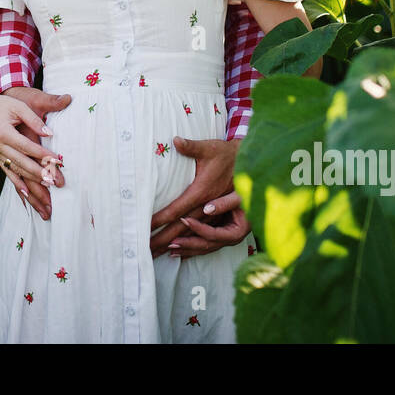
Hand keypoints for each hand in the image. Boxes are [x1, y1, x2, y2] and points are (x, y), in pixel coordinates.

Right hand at [1, 86, 69, 219]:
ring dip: (31, 186)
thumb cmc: (3, 105)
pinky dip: (18, 186)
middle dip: (40, 175)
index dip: (43, 154)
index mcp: (3, 132)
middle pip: (22, 163)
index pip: (27, 146)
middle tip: (56, 183)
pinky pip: (9, 175)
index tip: (58, 162)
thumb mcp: (19, 106)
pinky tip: (27, 197)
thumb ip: (34, 120)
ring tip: (45, 197)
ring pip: (16, 173)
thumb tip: (49, 134)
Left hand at [149, 136, 243, 257]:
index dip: (160, 220)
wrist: (249, 161)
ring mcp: (217, 215)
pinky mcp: (221, 218)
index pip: (177, 210)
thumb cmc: (227, 154)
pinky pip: (207, 237)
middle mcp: (209, 207)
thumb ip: (192, 146)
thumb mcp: (210, 148)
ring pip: (197, 238)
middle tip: (146, 250)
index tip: (145, 227)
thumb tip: (176, 140)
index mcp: (203, 192)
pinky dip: (193, 246)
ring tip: (160, 253)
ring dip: (179, 247)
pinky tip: (180, 251)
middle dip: (164, 240)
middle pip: (184, 229)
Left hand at [166, 191, 248, 258]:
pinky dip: (191, 247)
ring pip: (204, 248)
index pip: (214, 234)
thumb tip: (206, 209)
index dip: (198, 228)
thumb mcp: (239, 197)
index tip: (184, 219)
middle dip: (188, 245)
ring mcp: (226, 240)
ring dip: (187, 249)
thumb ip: (225, 203)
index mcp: (237, 232)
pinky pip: (204, 244)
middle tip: (171, 243)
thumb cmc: (250, 195)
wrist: (257, 199)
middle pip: (207, 245)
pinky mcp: (220, 237)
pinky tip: (179, 251)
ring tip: (170, 250)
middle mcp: (231, 239)